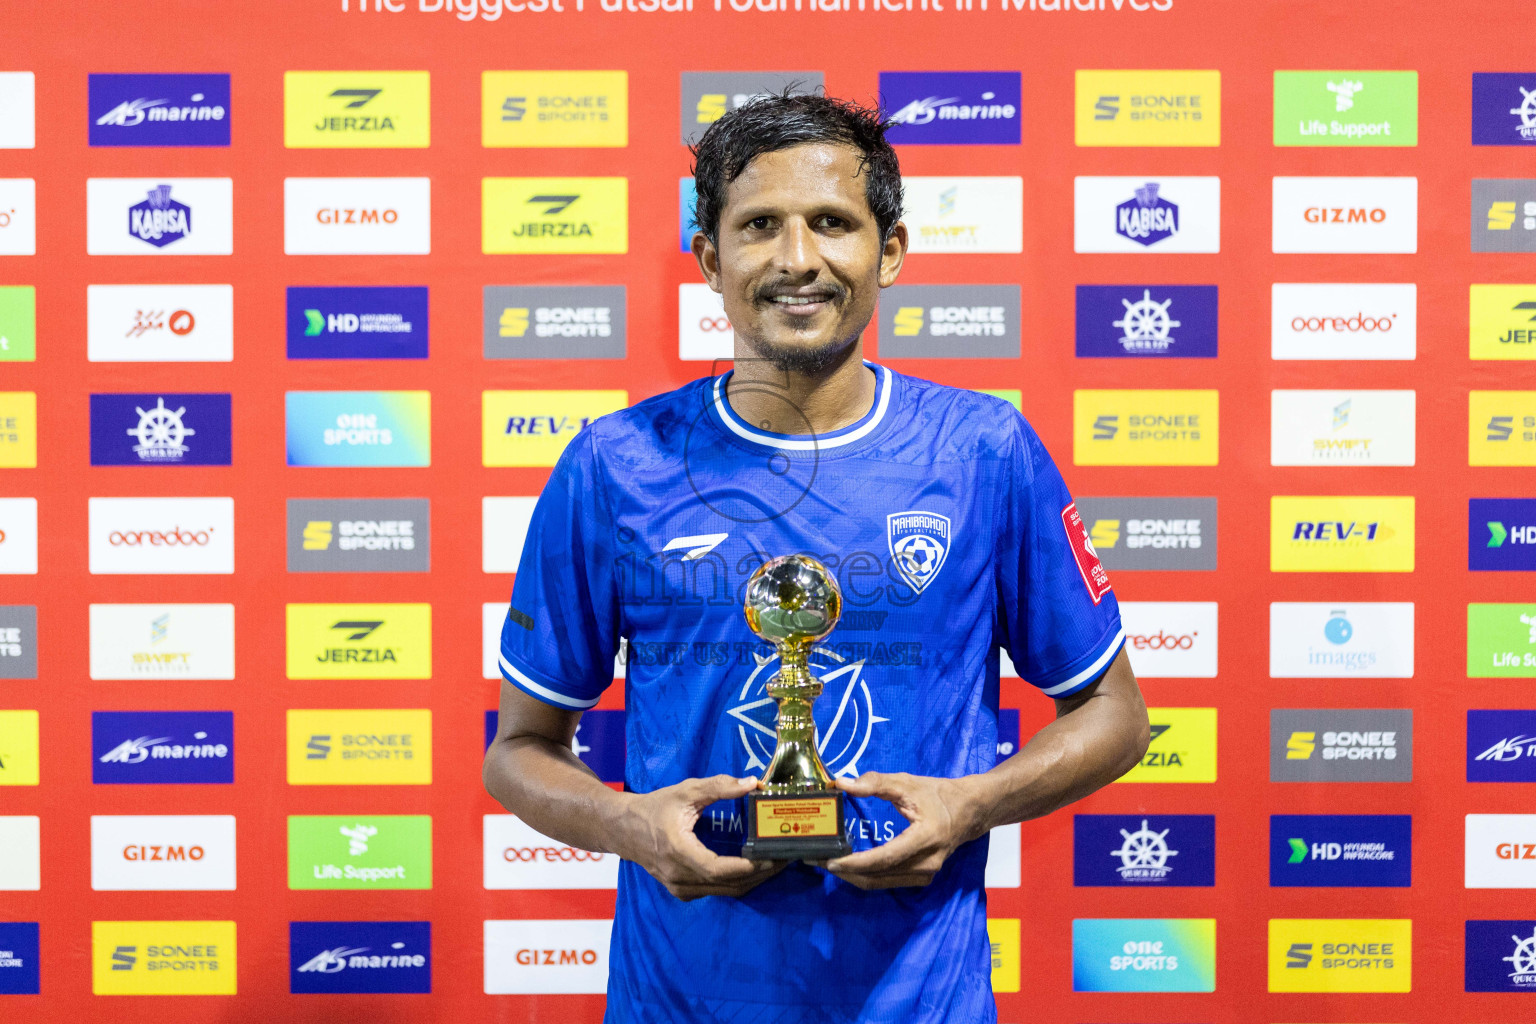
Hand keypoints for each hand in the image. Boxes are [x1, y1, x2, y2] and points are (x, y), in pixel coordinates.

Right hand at [617, 774, 786, 900]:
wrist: (623, 829)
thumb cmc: (654, 808)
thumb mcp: (686, 791)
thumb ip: (719, 786)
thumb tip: (752, 782)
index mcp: (679, 851)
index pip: (719, 869)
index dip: (747, 867)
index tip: (771, 857)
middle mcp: (679, 876)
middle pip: (728, 885)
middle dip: (759, 874)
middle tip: (784, 859)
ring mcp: (679, 888)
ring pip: (724, 892)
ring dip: (751, 881)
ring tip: (774, 865)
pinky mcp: (681, 890)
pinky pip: (715, 892)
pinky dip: (736, 884)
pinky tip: (752, 870)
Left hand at [821, 772, 982, 889]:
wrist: (970, 811)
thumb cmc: (937, 794)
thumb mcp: (907, 783)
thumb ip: (874, 783)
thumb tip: (841, 783)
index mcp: (925, 839)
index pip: (885, 858)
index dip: (856, 862)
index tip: (831, 860)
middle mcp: (926, 863)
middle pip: (878, 876)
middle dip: (845, 871)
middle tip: (817, 860)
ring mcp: (925, 875)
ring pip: (880, 883)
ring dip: (852, 875)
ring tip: (827, 862)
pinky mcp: (921, 878)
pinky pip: (887, 881)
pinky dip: (866, 875)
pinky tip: (849, 865)